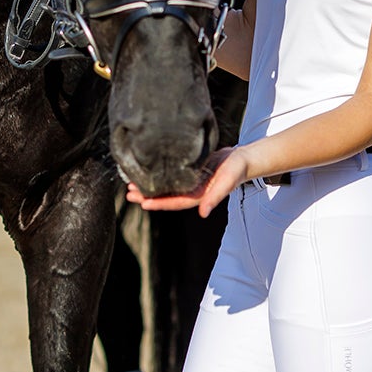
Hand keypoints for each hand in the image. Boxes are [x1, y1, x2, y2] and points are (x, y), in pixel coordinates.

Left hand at [125, 146, 250, 216]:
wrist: (241, 158)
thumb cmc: (236, 170)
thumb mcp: (227, 182)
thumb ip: (215, 197)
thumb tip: (203, 212)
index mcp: (198, 196)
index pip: (175, 202)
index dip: (159, 203)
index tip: (143, 202)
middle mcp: (191, 191)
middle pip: (166, 196)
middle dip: (147, 196)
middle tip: (130, 193)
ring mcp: (189, 182)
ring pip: (166, 187)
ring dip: (150, 187)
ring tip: (132, 184)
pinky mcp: (189, 172)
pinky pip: (170, 176)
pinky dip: (158, 175)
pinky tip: (147, 171)